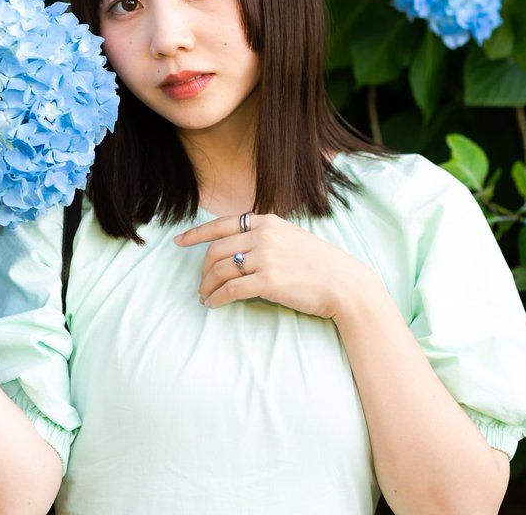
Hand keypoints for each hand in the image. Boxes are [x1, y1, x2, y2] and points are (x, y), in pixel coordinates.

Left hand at [175, 213, 371, 319]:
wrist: (346, 284)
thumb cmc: (320, 264)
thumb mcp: (291, 237)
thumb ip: (265, 236)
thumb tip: (237, 247)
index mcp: (267, 221)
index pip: (221, 224)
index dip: (196, 234)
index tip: (179, 241)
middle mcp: (264, 235)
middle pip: (216, 250)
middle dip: (202, 270)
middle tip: (200, 285)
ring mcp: (266, 257)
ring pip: (220, 270)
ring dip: (207, 286)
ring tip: (205, 297)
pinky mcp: (269, 281)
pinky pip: (231, 290)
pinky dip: (217, 298)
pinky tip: (214, 305)